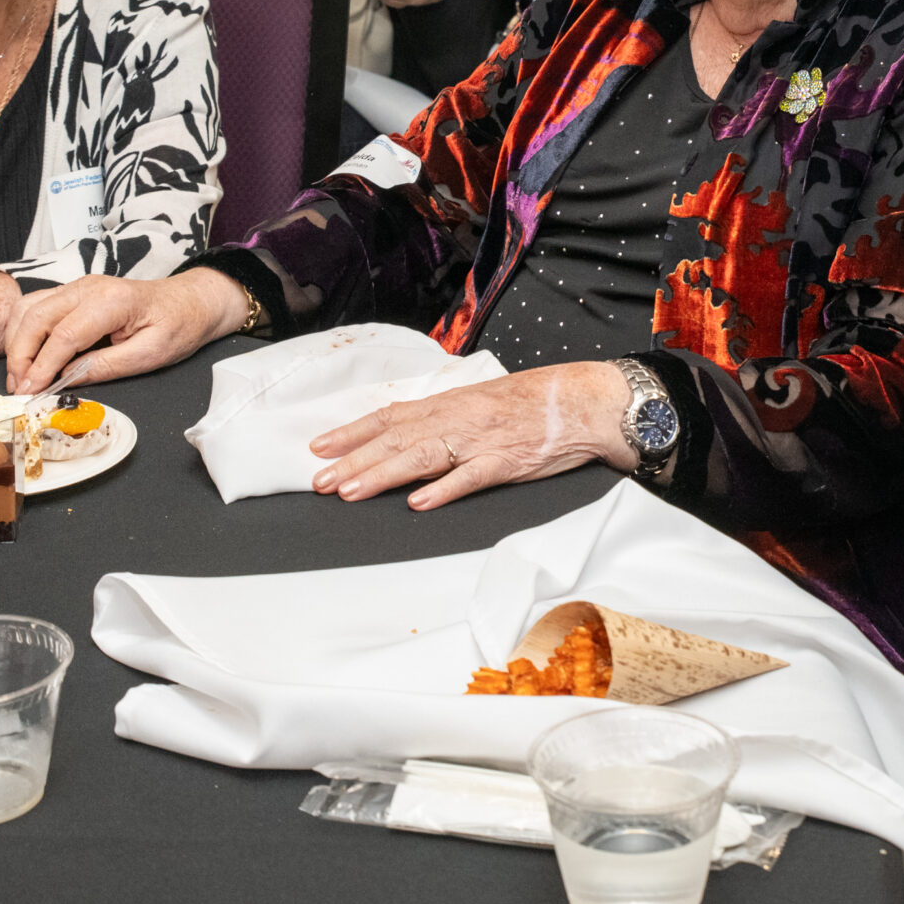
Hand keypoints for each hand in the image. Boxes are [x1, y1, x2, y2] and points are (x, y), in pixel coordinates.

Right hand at [6, 269, 243, 392]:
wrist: (189, 302)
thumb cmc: (177, 325)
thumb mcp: (151, 354)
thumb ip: (107, 366)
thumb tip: (67, 379)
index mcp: (111, 301)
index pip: (63, 335)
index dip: (42, 367)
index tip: (30, 393)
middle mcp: (88, 287)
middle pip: (36, 317)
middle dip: (21, 356)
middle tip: (19, 389)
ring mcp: (78, 286)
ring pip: (28, 308)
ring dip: (16, 343)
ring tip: (19, 377)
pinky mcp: (73, 293)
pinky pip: (35, 306)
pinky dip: (23, 331)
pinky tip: (26, 356)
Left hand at [310, 361, 634, 511]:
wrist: (585, 402)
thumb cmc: (536, 402)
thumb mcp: (482, 401)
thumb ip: (446, 417)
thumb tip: (406, 433)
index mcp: (451, 403)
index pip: (390, 416)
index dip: (352, 432)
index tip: (318, 448)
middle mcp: (459, 418)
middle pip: (397, 439)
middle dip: (354, 460)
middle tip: (320, 481)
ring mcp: (482, 440)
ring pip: (423, 456)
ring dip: (383, 474)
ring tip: (352, 492)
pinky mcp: (508, 461)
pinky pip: (472, 476)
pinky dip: (444, 489)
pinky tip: (420, 502)